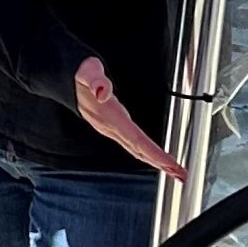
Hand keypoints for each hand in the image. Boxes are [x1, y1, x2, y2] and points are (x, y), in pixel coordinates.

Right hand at [73, 58, 187, 182]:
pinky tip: (154, 157)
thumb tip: (102, 92)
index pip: (137, 140)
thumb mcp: (87, 70)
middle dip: (161, 164)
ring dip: (155, 161)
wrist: (65, 79)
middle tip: (182, 176)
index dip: (155, 154)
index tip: (171, 165)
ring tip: (174, 171)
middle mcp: (110, 128)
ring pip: (137, 150)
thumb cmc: (79, 74)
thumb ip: (95, 79)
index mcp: (110, 117)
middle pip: (139, 150)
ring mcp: (111, 130)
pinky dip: (146, 153)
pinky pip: (133, 144)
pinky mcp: (112, 128)